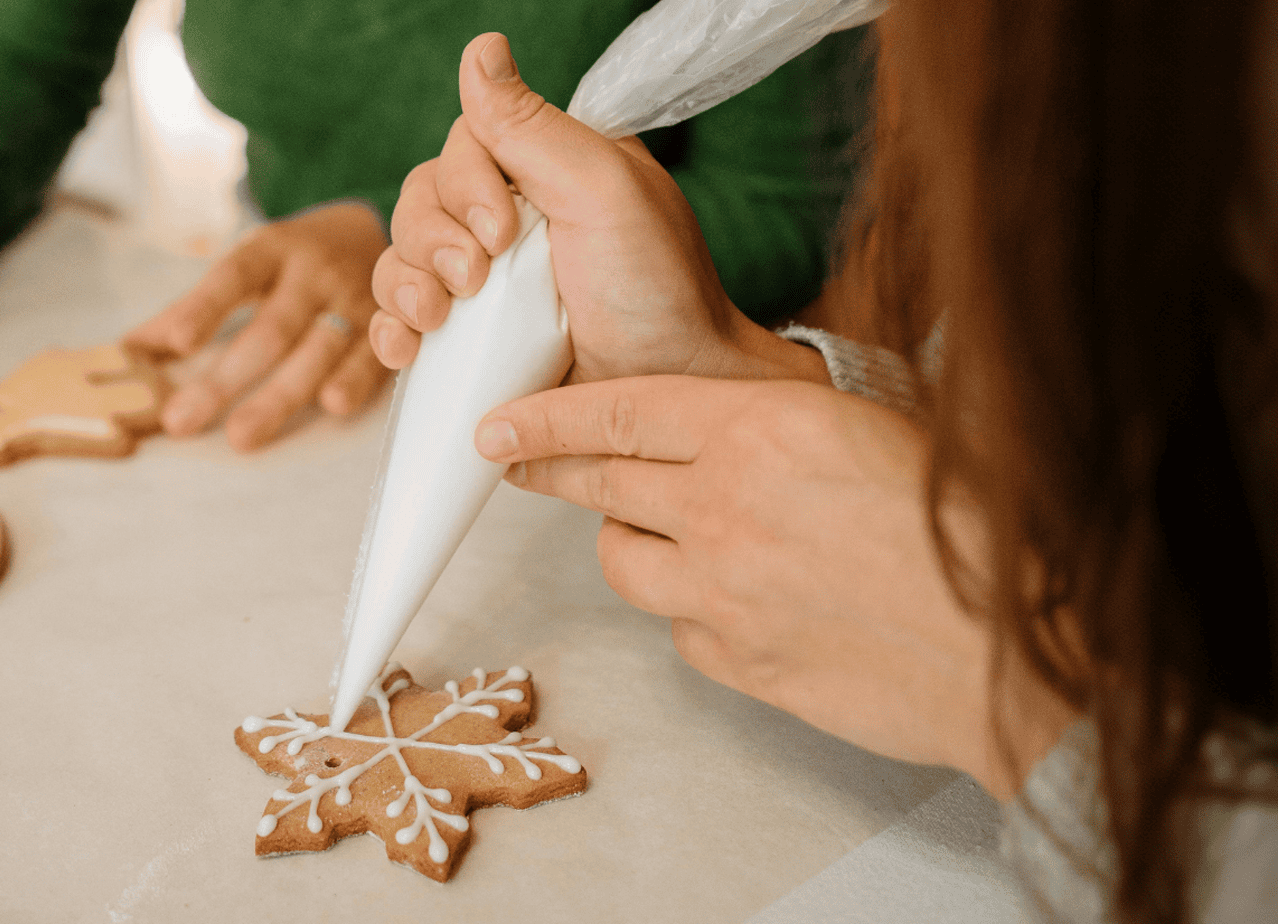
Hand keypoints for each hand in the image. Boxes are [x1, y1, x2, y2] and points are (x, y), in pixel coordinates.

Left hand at [125, 201, 393, 451]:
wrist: (377, 232)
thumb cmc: (297, 261)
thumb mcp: (249, 266)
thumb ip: (193, 307)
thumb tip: (129, 350)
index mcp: (272, 250)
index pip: (233, 276)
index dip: (205, 308)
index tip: (175, 343)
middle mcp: (315, 273)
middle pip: (270, 329)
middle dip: (225, 379)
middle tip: (182, 420)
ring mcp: (355, 301)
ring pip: (317, 350)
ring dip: (280, 395)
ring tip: (242, 436)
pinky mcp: (389, 329)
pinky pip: (373, 357)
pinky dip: (355, 381)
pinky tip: (333, 406)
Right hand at [370, 33, 827, 387]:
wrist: (666, 391)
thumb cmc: (657, 292)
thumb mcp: (603, 191)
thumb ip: (533, 125)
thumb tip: (481, 47)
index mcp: (545, 168)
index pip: (465, 144)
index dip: (464, 186)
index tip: (502, 234)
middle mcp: (509, 217)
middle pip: (420, 199)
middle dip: (432, 241)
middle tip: (472, 282)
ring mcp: (483, 283)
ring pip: (400, 258)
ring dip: (404, 286)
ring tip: (436, 319)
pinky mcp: (467, 339)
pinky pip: (399, 320)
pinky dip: (391, 331)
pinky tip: (406, 349)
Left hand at [474, 375, 1076, 796]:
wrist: (1023, 655)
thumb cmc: (979, 531)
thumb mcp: (891, 430)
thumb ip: (796, 423)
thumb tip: (743, 422)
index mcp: (766, 429)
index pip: (618, 411)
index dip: (545, 417)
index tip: (496, 426)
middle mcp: (725, 506)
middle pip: (601, 484)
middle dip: (548, 470)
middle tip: (515, 464)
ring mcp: (723, 592)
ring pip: (624, 562)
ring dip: (631, 543)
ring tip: (671, 537)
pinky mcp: (737, 660)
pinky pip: (679, 628)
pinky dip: (691, 611)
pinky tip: (739, 603)